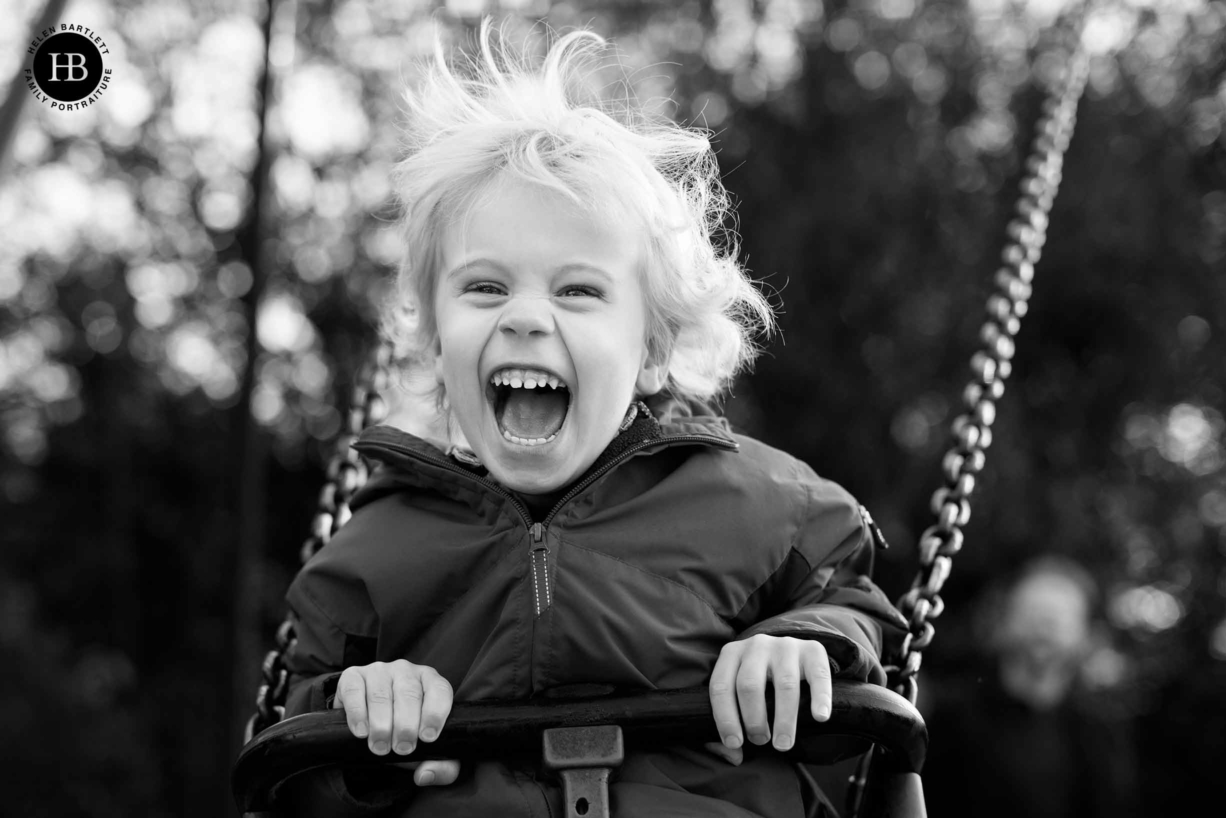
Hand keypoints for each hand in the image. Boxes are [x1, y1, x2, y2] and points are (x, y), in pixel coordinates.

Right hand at [333, 660, 459, 786]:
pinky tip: (361, 731)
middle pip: (409, 694)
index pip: (439, 690)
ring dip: (381, 724)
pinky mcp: (353, 676)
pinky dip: (357, 713)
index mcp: (430, 682)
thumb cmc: (406, 733)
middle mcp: (406, 671)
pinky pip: (354, 691)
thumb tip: (425, 775)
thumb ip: (441, 767)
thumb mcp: (428, 750)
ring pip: (381, 694)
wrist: (369, 724)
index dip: (435, 713)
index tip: (427, 738)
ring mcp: (379, 671)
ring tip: (381, 747)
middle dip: (406, 725)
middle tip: (402, 749)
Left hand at [708, 634, 831, 761]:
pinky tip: (820, 717)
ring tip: (783, 743)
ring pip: (785, 685)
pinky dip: (820, 698)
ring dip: (784, 720)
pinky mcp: (813, 649)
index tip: (735, 744)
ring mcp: (786, 645)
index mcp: (731, 654)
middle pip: (750, 686)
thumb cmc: (758, 681)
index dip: (726, 718)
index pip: (720, 686)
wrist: (791, 652)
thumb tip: (733, 756)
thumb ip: (728, 724)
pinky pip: (818, 675)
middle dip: (754, 720)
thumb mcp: (736, 692)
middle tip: (760, 741)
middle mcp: (756, 645)